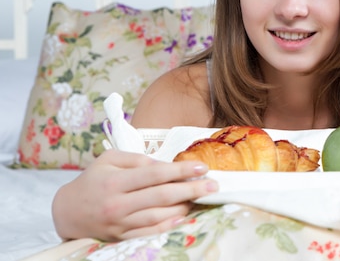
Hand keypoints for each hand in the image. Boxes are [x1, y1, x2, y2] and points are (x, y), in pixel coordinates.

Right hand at [52, 150, 217, 240]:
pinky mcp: (122, 237)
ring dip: (184, 207)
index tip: (201, 167)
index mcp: (115, 181)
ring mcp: (120, 223)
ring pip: (159, 216)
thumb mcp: (109, 160)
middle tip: (213, 185)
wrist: (67, 211)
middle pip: (161, 196)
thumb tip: (164, 164)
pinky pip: (150, 233)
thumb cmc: (93, 179)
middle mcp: (118, 203)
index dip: (180, 171)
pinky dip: (170, 226)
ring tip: (202, 198)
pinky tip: (184, 217)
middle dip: (190, 189)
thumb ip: (137, 159)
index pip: (154, 174)